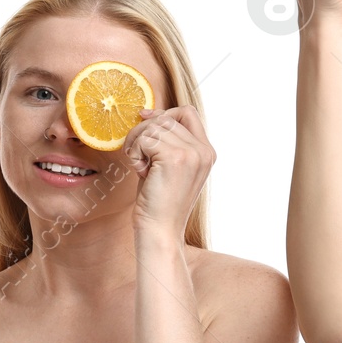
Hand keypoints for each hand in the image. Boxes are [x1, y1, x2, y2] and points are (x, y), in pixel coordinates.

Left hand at [122, 106, 214, 236]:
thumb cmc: (159, 202)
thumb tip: (148, 113)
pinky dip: (135, 154)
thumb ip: (167, 141)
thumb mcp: (168, 167)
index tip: (144, 119)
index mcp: (206, 152)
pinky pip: (145, 139)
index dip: (164, 112)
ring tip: (140, 166)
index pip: (188, 113)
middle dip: (143, 131)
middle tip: (136, 154)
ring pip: (154, 127)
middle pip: (167, 118)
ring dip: (137, 143)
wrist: (160, 230)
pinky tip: (140, 172)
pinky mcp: (175, 158)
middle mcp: (204, 151)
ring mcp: (192, 153)